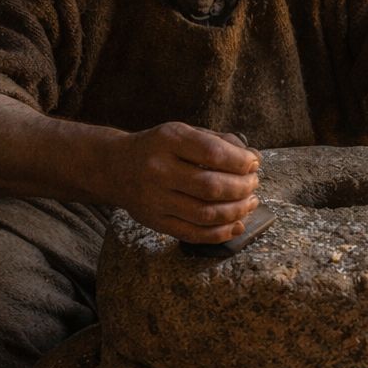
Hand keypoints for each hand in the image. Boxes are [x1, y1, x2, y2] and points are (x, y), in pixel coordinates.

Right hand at [109, 122, 260, 242]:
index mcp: (168, 140)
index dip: (240, 162)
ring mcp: (154, 199)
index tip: (254, 163)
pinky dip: (220, 233)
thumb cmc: (159, 148)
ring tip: (249, 203)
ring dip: (236, 211)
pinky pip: (193, 234)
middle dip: (242, 188)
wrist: (114, 167)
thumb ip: (219, 142)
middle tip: (253, 184)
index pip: (213, 154)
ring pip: (205, 214)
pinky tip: (236, 225)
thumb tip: (254, 157)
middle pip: (211, 187)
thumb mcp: (183, 133)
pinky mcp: (154, 222)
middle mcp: (158, 170)